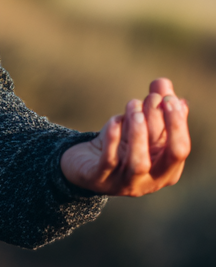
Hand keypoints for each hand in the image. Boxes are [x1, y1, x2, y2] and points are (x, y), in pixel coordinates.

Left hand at [60, 78, 189, 195]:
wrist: (86, 165)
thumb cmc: (119, 145)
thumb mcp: (137, 127)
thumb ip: (153, 107)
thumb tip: (164, 84)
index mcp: (166, 169)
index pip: (181, 148)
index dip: (179, 123)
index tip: (170, 98)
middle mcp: (151, 180)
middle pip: (170, 157)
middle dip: (167, 126)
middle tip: (155, 98)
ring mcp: (126, 183)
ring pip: (139, 162)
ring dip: (139, 132)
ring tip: (134, 107)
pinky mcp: (100, 179)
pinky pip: (109, 161)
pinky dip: (113, 138)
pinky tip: (114, 120)